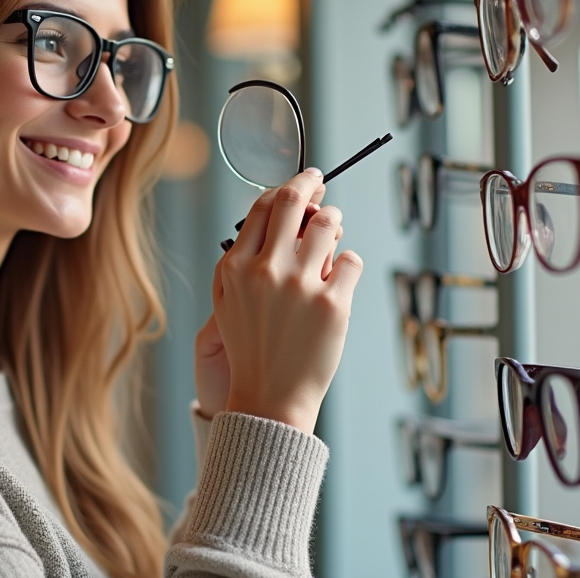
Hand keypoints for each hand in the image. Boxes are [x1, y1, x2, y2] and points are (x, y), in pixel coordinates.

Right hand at [196, 199, 343, 417]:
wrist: (270, 396)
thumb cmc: (251, 345)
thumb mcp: (228, 299)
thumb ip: (243, 257)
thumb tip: (278, 213)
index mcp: (236, 267)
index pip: (264, 206)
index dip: (287, 187)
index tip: (303, 183)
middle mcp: (266, 270)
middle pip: (295, 202)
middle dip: (311, 185)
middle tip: (320, 183)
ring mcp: (300, 286)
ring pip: (329, 225)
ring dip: (335, 221)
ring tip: (334, 230)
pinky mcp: (332, 304)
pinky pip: (351, 261)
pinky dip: (348, 263)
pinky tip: (339, 277)